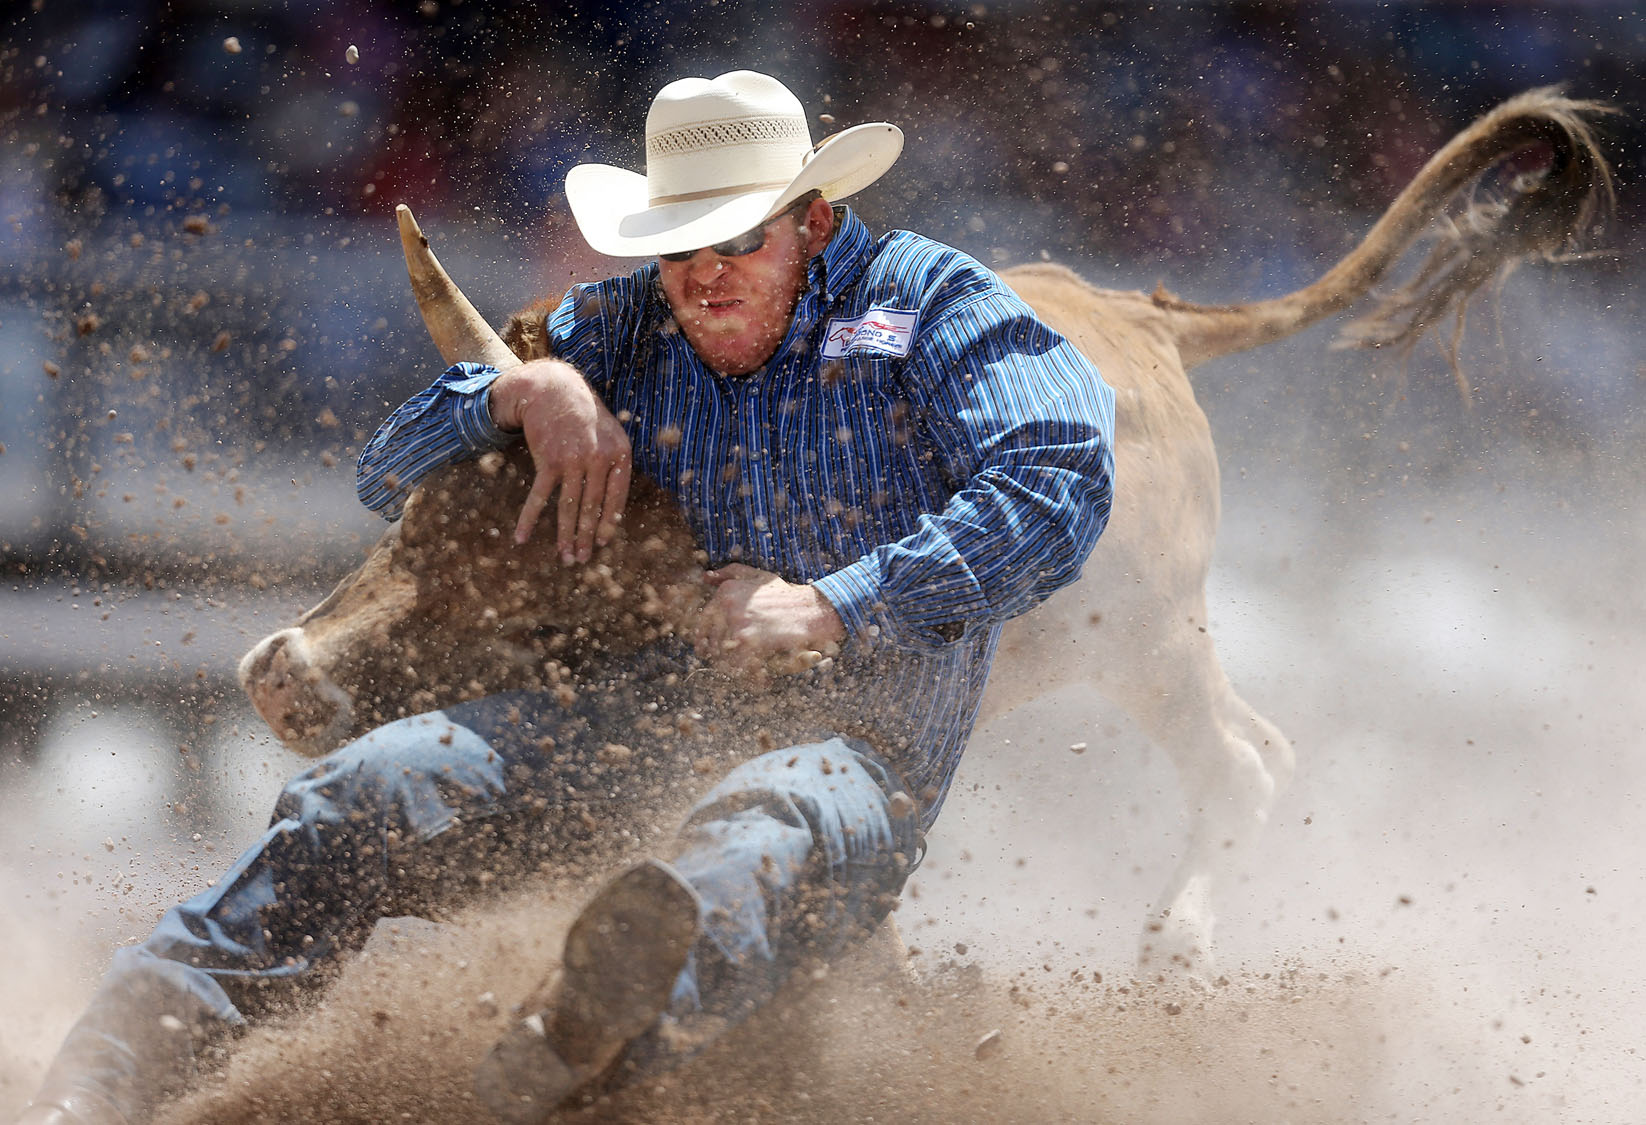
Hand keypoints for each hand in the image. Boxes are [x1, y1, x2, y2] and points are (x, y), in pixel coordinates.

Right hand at [488, 358, 630, 560]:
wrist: (553, 389)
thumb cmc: (584, 415)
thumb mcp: (610, 434)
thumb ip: (614, 465)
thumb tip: (613, 507)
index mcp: (619, 454)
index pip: (616, 499)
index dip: (608, 524)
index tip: (601, 544)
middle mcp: (599, 459)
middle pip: (592, 508)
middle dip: (585, 538)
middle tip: (580, 560)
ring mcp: (574, 460)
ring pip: (569, 507)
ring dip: (564, 536)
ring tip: (564, 558)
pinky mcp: (549, 461)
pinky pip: (540, 497)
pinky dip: (529, 518)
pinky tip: (522, 537)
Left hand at [692, 563, 846, 676]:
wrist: (811, 610)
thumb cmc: (785, 595)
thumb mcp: (757, 576)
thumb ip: (730, 573)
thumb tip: (705, 577)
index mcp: (726, 592)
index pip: (704, 621)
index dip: (703, 639)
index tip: (707, 650)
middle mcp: (727, 605)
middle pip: (711, 640)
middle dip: (717, 654)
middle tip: (726, 664)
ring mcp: (737, 624)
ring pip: (720, 654)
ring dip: (729, 667)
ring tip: (741, 671)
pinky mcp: (748, 641)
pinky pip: (735, 664)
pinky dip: (744, 674)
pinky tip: (756, 677)